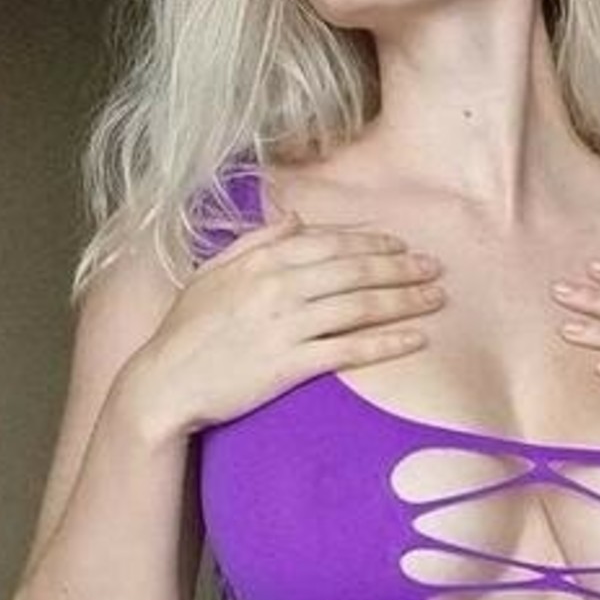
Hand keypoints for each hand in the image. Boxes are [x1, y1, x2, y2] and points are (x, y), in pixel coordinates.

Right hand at [130, 212, 445, 437]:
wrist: (164, 383)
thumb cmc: (186, 330)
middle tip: (434, 267)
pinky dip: (386, 342)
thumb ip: (256, 240)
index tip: (400, 243)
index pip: (330, 243)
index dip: (371, 241)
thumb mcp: (213, 272)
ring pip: (359, 305)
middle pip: (354, 270)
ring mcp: (286, 325)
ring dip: (403, 300)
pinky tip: (414, 339)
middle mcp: (278, 286)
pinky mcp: (291, 364)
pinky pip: (349, 350)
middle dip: (400, 267)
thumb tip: (294, 217)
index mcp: (261, 260)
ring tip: (435, 298)